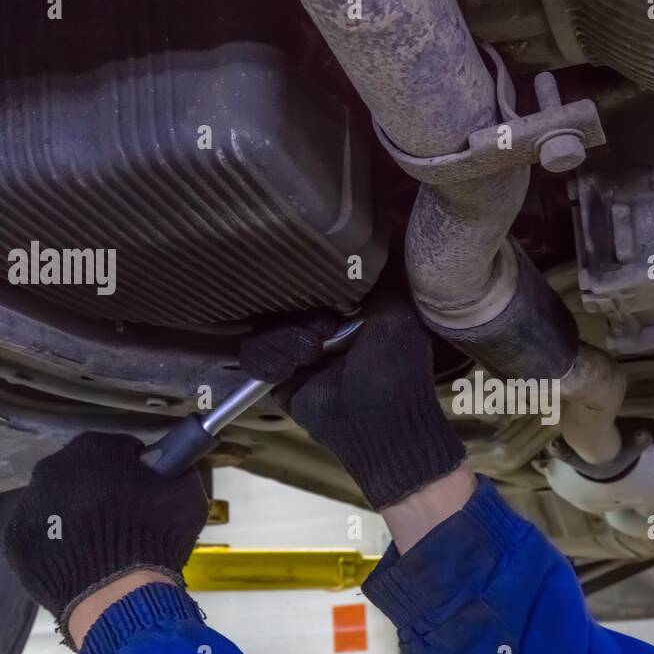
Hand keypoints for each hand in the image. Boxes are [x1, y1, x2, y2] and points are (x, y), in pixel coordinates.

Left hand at [3, 432, 208, 647]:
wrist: (117, 595)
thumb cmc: (153, 538)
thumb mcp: (186, 494)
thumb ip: (177, 471)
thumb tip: (174, 468)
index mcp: (92, 449)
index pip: (117, 449)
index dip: (136, 469)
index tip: (147, 490)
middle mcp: (51, 469)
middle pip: (81, 473)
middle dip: (101, 490)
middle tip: (126, 519)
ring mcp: (27, 507)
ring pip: (57, 503)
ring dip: (77, 516)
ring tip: (104, 546)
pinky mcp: (15, 542)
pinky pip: (41, 535)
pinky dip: (58, 543)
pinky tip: (82, 560)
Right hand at [240, 286, 464, 509]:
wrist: (378, 423)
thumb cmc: (396, 367)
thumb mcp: (398, 311)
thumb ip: (386, 274)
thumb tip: (390, 230)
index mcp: (350, 311)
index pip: (315, 279)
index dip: (312, 277)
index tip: (326, 285)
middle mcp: (321, 328)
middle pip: (283, 300)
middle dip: (299, 311)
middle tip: (325, 327)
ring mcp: (298, 353)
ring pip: (265, 326)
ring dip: (286, 338)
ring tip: (313, 353)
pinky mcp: (279, 378)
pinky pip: (254, 355)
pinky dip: (271, 359)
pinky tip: (292, 369)